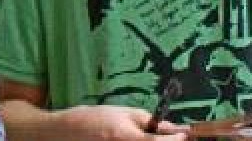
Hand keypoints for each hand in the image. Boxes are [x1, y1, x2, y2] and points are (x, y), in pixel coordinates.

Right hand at [56, 105, 187, 140]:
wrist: (68, 132)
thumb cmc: (95, 119)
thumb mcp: (124, 113)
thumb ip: (150, 122)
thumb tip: (174, 129)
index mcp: (129, 139)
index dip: (177, 139)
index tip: (184, 134)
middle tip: (169, 136)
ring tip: (141, 136)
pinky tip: (136, 140)